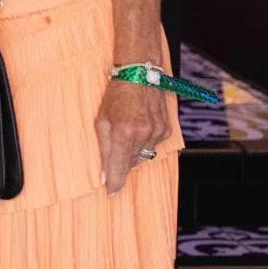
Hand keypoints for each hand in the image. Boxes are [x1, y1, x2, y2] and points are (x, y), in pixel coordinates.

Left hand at [95, 77, 169, 193]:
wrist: (140, 75)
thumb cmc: (115, 96)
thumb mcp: (101, 121)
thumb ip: (103, 148)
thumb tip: (103, 176)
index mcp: (122, 132)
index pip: (118, 167)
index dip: (115, 182)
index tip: (111, 193)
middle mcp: (142, 134)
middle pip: (131, 164)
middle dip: (121, 166)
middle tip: (113, 164)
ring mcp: (157, 132)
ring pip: (143, 157)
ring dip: (132, 154)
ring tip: (125, 137)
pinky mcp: (166, 130)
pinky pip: (153, 146)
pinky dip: (144, 143)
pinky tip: (138, 130)